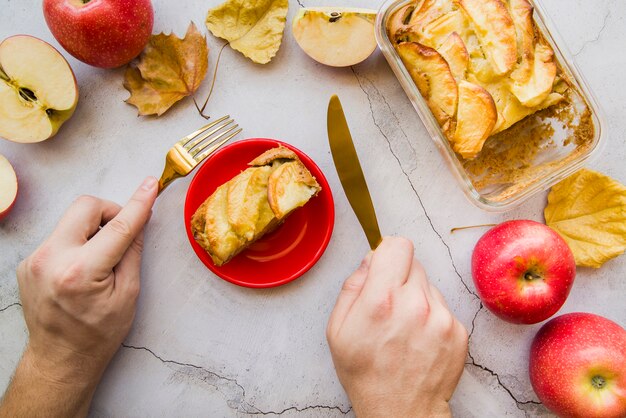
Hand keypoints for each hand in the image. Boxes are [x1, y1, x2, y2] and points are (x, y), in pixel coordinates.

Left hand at [0, 177, 156, 417]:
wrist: (60, 358)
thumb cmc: (97, 333)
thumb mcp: (128, 294)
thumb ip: (132, 252)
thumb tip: (139, 219)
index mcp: (81, 272)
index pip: (118, 226)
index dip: (138, 203)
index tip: (150, 185)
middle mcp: (51, 260)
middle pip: (85, 206)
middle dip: (109, 211)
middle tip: (121, 233)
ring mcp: (35, 259)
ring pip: (71, 219)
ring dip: (92, 229)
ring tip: (100, 259)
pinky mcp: (28, 261)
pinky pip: (59, 235)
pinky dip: (77, 241)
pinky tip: (82, 268)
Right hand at [327, 237, 467, 417]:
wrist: (400, 411)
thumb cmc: (365, 372)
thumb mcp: (338, 329)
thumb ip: (352, 286)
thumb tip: (370, 259)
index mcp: (382, 300)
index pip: (398, 245)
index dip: (388, 253)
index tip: (384, 266)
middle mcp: (415, 304)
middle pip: (414, 264)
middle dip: (400, 278)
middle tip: (389, 305)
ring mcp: (441, 318)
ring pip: (429, 286)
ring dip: (417, 298)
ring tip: (404, 328)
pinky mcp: (458, 331)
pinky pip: (443, 307)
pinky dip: (432, 317)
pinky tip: (419, 339)